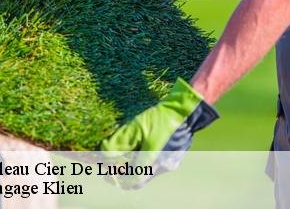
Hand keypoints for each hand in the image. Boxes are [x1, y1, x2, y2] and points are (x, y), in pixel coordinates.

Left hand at [100, 78, 218, 187]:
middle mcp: (164, 166)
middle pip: (140, 178)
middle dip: (124, 174)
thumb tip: (103, 152)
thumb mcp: (136, 126)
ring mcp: (171, 163)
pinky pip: (156, 165)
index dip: (117, 178)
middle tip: (111, 165)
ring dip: (133, 167)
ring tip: (122, 155)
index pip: (132, 180)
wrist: (185, 109)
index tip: (106, 171)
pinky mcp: (175, 157)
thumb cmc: (161, 116)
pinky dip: (144, 161)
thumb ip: (119, 141)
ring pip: (147, 172)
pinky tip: (138, 149)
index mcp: (154, 160)